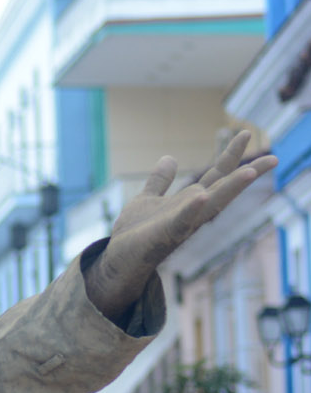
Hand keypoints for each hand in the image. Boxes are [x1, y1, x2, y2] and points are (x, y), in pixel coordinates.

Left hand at [84, 131, 276, 320]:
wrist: (119, 259)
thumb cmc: (135, 233)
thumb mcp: (147, 199)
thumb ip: (160, 181)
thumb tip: (169, 158)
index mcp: (189, 202)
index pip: (215, 175)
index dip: (230, 155)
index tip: (246, 133)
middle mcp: (192, 212)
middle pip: (224, 189)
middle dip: (247, 174)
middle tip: (273, 158)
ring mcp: (181, 224)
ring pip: (211, 205)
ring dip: (230, 190)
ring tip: (250, 173)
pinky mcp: (164, 235)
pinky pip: (180, 221)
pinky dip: (190, 210)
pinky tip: (201, 196)